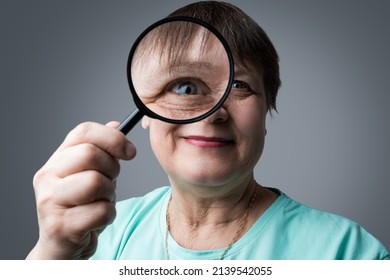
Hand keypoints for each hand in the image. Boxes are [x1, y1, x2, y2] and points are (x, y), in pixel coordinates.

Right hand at [26, 121, 135, 258]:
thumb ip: (100, 150)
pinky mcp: (59, 226)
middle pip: (90, 154)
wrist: (61, 246)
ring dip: (110, 194)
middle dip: (112, 168)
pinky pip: (101, 212)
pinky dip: (108, 215)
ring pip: (95, 182)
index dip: (112, 137)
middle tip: (111, 181)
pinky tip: (98, 219)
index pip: (83, 132)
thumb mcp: (88, 175)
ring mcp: (50, 201)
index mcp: (56, 160)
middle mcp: (47, 176)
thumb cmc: (79, 207)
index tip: (129, 152)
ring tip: (102, 201)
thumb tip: (116, 125)